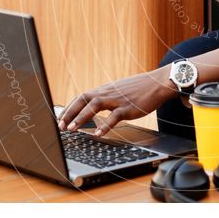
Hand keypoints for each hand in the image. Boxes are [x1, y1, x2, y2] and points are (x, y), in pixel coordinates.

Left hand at [56, 66, 177, 136]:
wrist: (158, 83)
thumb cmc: (140, 89)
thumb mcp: (119, 90)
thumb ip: (107, 97)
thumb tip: (96, 106)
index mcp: (105, 90)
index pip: (82, 97)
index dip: (69, 107)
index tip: (60, 118)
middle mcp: (108, 93)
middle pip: (83, 99)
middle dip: (70, 113)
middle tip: (60, 126)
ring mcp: (118, 99)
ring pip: (95, 105)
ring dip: (81, 117)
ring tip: (72, 129)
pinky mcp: (128, 107)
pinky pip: (114, 116)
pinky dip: (104, 125)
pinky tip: (97, 134)